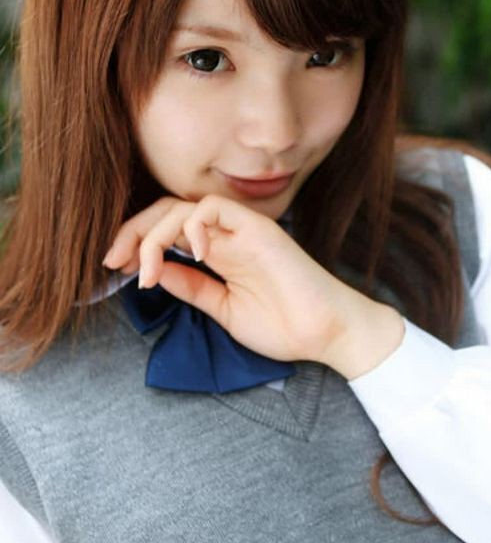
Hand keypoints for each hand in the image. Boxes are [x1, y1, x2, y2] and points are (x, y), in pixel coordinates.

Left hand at [102, 194, 366, 364]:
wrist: (325, 335)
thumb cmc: (282, 325)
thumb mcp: (222, 309)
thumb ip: (191, 287)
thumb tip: (153, 272)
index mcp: (218, 253)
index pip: (167, 232)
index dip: (137, 244)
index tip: (117, 268)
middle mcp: (226, 237)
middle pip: (167, 212)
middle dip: (133, 232)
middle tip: (113, 261)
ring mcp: (242, 230)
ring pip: (184, 208)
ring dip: (154, 234)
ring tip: (147, 269)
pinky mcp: (259, 228)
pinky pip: (215, 208)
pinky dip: (193, 225)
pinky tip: (191, 253)